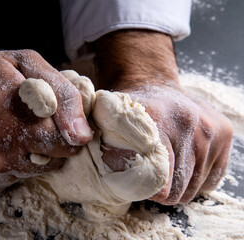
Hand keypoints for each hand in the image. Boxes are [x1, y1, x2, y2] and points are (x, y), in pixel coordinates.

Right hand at [0, 26, 91, 200]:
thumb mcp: (20, 62)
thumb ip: (59, 91)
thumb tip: (82, 133)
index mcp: (18, 113)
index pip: (68, 138)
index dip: (68, 128)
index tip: (58, 120)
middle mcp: (3, 148)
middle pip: (55, 158)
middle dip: (53, 142)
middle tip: (33, 124)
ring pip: (34, 171)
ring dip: (30, 154)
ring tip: (8, 132)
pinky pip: (10, 182)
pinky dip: (8, 167)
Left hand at [94, 30, 232, 204]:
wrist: (155, 86)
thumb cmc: (129, 110)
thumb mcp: (108, 119)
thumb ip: (99, 140)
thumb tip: (90, 162)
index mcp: (157, 119)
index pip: (156, 177)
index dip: (144, 188)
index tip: (136, 184)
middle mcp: (189, 123)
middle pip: (176, 190)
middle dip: (160, 190)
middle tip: (147, 176)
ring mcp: (210, 130)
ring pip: (193, 189)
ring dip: (176, 186)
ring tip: (163, 168)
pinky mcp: (225, 135)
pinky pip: (210, 181)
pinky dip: (195, 180)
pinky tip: (181, 163)